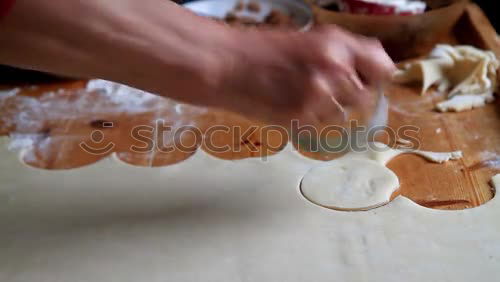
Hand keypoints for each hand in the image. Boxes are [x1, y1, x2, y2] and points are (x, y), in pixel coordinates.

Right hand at [208, 25, 395, 126]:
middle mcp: (333, 68)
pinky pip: (320, 127)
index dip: (375, 77)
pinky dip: (308, 121)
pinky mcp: (302, 118)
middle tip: (323, 91)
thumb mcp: (311, 39)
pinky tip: (289, 106)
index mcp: (337, 44)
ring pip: (343, 116)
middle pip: (365, 97)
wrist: (226, 65)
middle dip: (349, 97)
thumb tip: (377, 70)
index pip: (383, 68)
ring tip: (301, 97)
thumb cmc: (263, 51)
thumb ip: (346, 53)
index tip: (365, 81)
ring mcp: (318, 96)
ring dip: (328, 111)